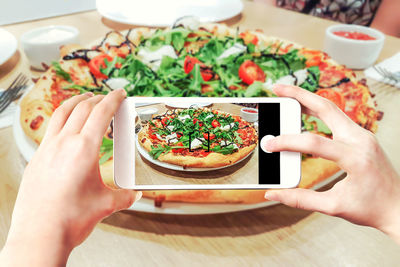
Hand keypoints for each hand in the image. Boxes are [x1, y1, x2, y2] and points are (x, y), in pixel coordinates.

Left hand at [0, 89, 140, 265]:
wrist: (41, 233)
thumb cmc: (69, 218)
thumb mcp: (105, 204)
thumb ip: (125, 196)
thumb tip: (135, 195)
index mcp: (84, 148)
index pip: (101, 113)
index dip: (113, 99)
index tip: (119, 94)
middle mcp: (64, 143)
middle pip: (82, 108)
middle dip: (98, 99)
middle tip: (107, 98)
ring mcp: (47, 149)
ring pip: (62, 113)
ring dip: (76, 102)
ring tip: (84, 100)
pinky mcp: (37, 158)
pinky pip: (50, 129)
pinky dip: (61, 119)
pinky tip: (66, 127)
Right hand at [264, 84, 399, 243]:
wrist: (399, 208)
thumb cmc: (371, 209)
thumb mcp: (334, 207)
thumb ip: (301, 199)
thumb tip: (275, 194)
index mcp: (356, 158)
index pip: (314, 142)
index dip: (288, 142)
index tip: (270, 145)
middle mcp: (362, 140)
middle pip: (326, 108)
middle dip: (299, 95)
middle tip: (277, 88)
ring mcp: (363, 136)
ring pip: (332, 109)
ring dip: (308, 100)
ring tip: (287, 96)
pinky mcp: (361, 137)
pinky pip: (337, 118)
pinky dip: (318, 111)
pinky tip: (304, 111)